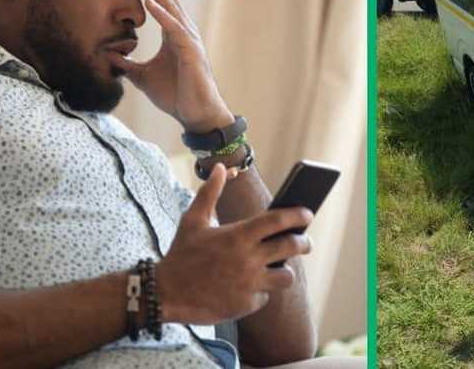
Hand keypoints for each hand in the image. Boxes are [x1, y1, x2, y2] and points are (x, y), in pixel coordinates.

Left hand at [109, 0, 233, 131]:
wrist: (196, 115)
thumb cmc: (176, 94)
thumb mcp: (143, 77)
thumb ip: (128, 64)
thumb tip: (108, 56)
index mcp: (172, 31)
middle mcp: (182, 29)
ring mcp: (188, 39)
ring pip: (170, 5)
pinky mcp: (190, 52)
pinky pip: (174, 29)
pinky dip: (162, 14)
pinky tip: (150, 0)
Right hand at [158, 164, 313, 324]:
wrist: (165, 293)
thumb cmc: (181, 253)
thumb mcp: (192, 220)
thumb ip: (210, 192)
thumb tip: (221, 167)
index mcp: (238, 235)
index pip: (278, 220)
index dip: (297, 215)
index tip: (308, 214)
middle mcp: (248, 259)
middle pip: (291, 247)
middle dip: (304, 243)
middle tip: (305, 242)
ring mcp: (249, 283)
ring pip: (285, 277)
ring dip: (284, 271)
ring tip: (279, 267)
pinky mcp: (246, 304)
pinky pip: (265, 296)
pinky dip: (260, 291)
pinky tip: (250, 286)